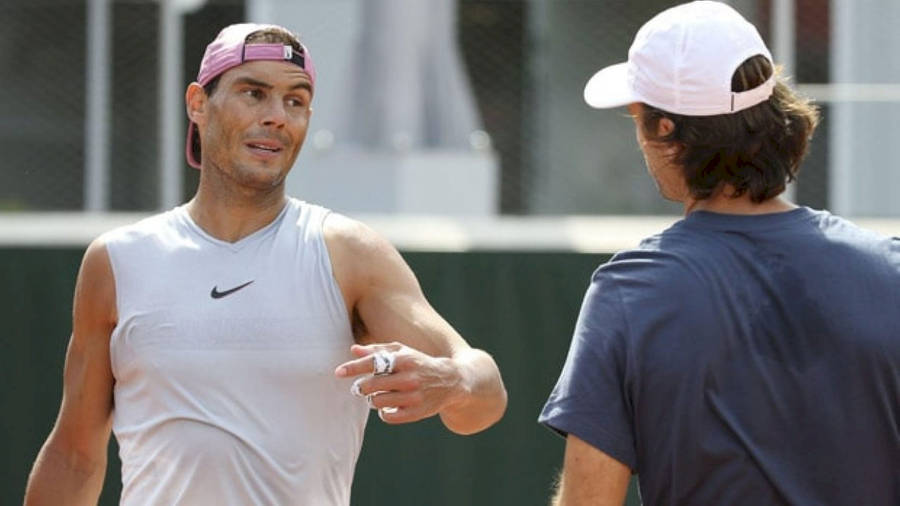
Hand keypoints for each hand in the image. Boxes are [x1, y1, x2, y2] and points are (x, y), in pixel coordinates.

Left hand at [334, 343, 464, 423]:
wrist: (451, 381)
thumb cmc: (419, 363)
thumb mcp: (403, 351)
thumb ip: (377, 350)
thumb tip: (353, 350)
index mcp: (404, 359)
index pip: (373, 363)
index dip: (353, 368)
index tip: (338, 372)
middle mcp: (408, 378)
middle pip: (371, 385)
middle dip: (360, 387)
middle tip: (360, 388)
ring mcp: (413, 397)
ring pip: (377, 402)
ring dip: (373, 399)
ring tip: (379, 395)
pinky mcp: (416, 413)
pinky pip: (387, 416)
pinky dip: (384, 412)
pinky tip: (389, 405)